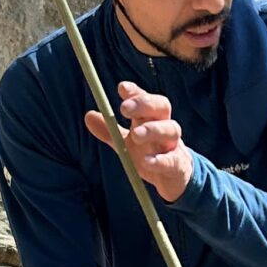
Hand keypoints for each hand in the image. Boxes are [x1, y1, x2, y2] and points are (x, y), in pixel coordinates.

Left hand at [85, 82, 195, 202]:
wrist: (172, 178)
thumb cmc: (149, 153)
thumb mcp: (126, 143)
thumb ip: (109, 131)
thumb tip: (88, 115)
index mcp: (152, 118)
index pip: (146, 99)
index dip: (136, 92)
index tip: (122, 88)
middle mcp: (165, 127)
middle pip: (162, 107)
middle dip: (144, 104)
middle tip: (123, 109)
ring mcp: (174, 145)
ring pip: (171, 130)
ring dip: (153, 130)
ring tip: (136, 135)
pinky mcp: (178, 166)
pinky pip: (172, 160)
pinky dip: (160, 160)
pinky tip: (147, 162)